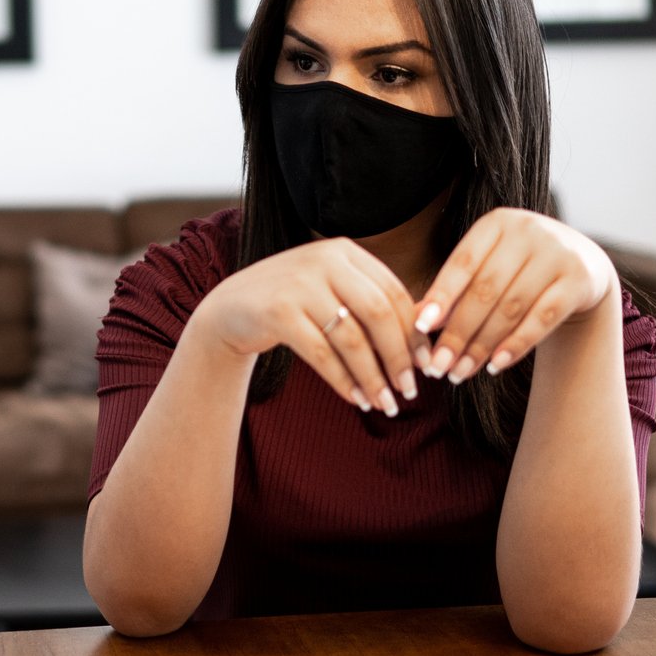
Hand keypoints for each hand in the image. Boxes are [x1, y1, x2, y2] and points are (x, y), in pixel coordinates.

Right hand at [195, 236, 423, 414]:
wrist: (231, 309)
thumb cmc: (293, 304)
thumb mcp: (331, 291)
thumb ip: (369, 302)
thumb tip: (423, 339)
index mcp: (344, 252)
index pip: (393, 292)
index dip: (414, 332)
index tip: (425, 364)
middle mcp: (323, 260)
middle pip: (379, 314)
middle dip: (399, 357)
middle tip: (410, 389)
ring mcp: (298, 284)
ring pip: (351, 338)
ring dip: (372, 377)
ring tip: (384, 403)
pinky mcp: (277, 312)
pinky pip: (321, 354)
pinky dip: (343, 381)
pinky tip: (355, 399)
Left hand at [414, 209, 616, 383]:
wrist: (583, 264)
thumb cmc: (519, 269)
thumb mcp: (487, 268)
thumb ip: (456, 290)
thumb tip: (418, 320)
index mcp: (497, 223)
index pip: (463, 263)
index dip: (441, 296)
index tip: (419, 328)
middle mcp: (528, 230)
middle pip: (485, 290)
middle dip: (457, 332)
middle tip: (437, 367)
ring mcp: (557, 253)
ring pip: (511, 307)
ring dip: (482, 345)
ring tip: (459, 373)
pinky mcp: (579, 279)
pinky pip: (543, 318)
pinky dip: (516, 345)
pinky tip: (495, 366)